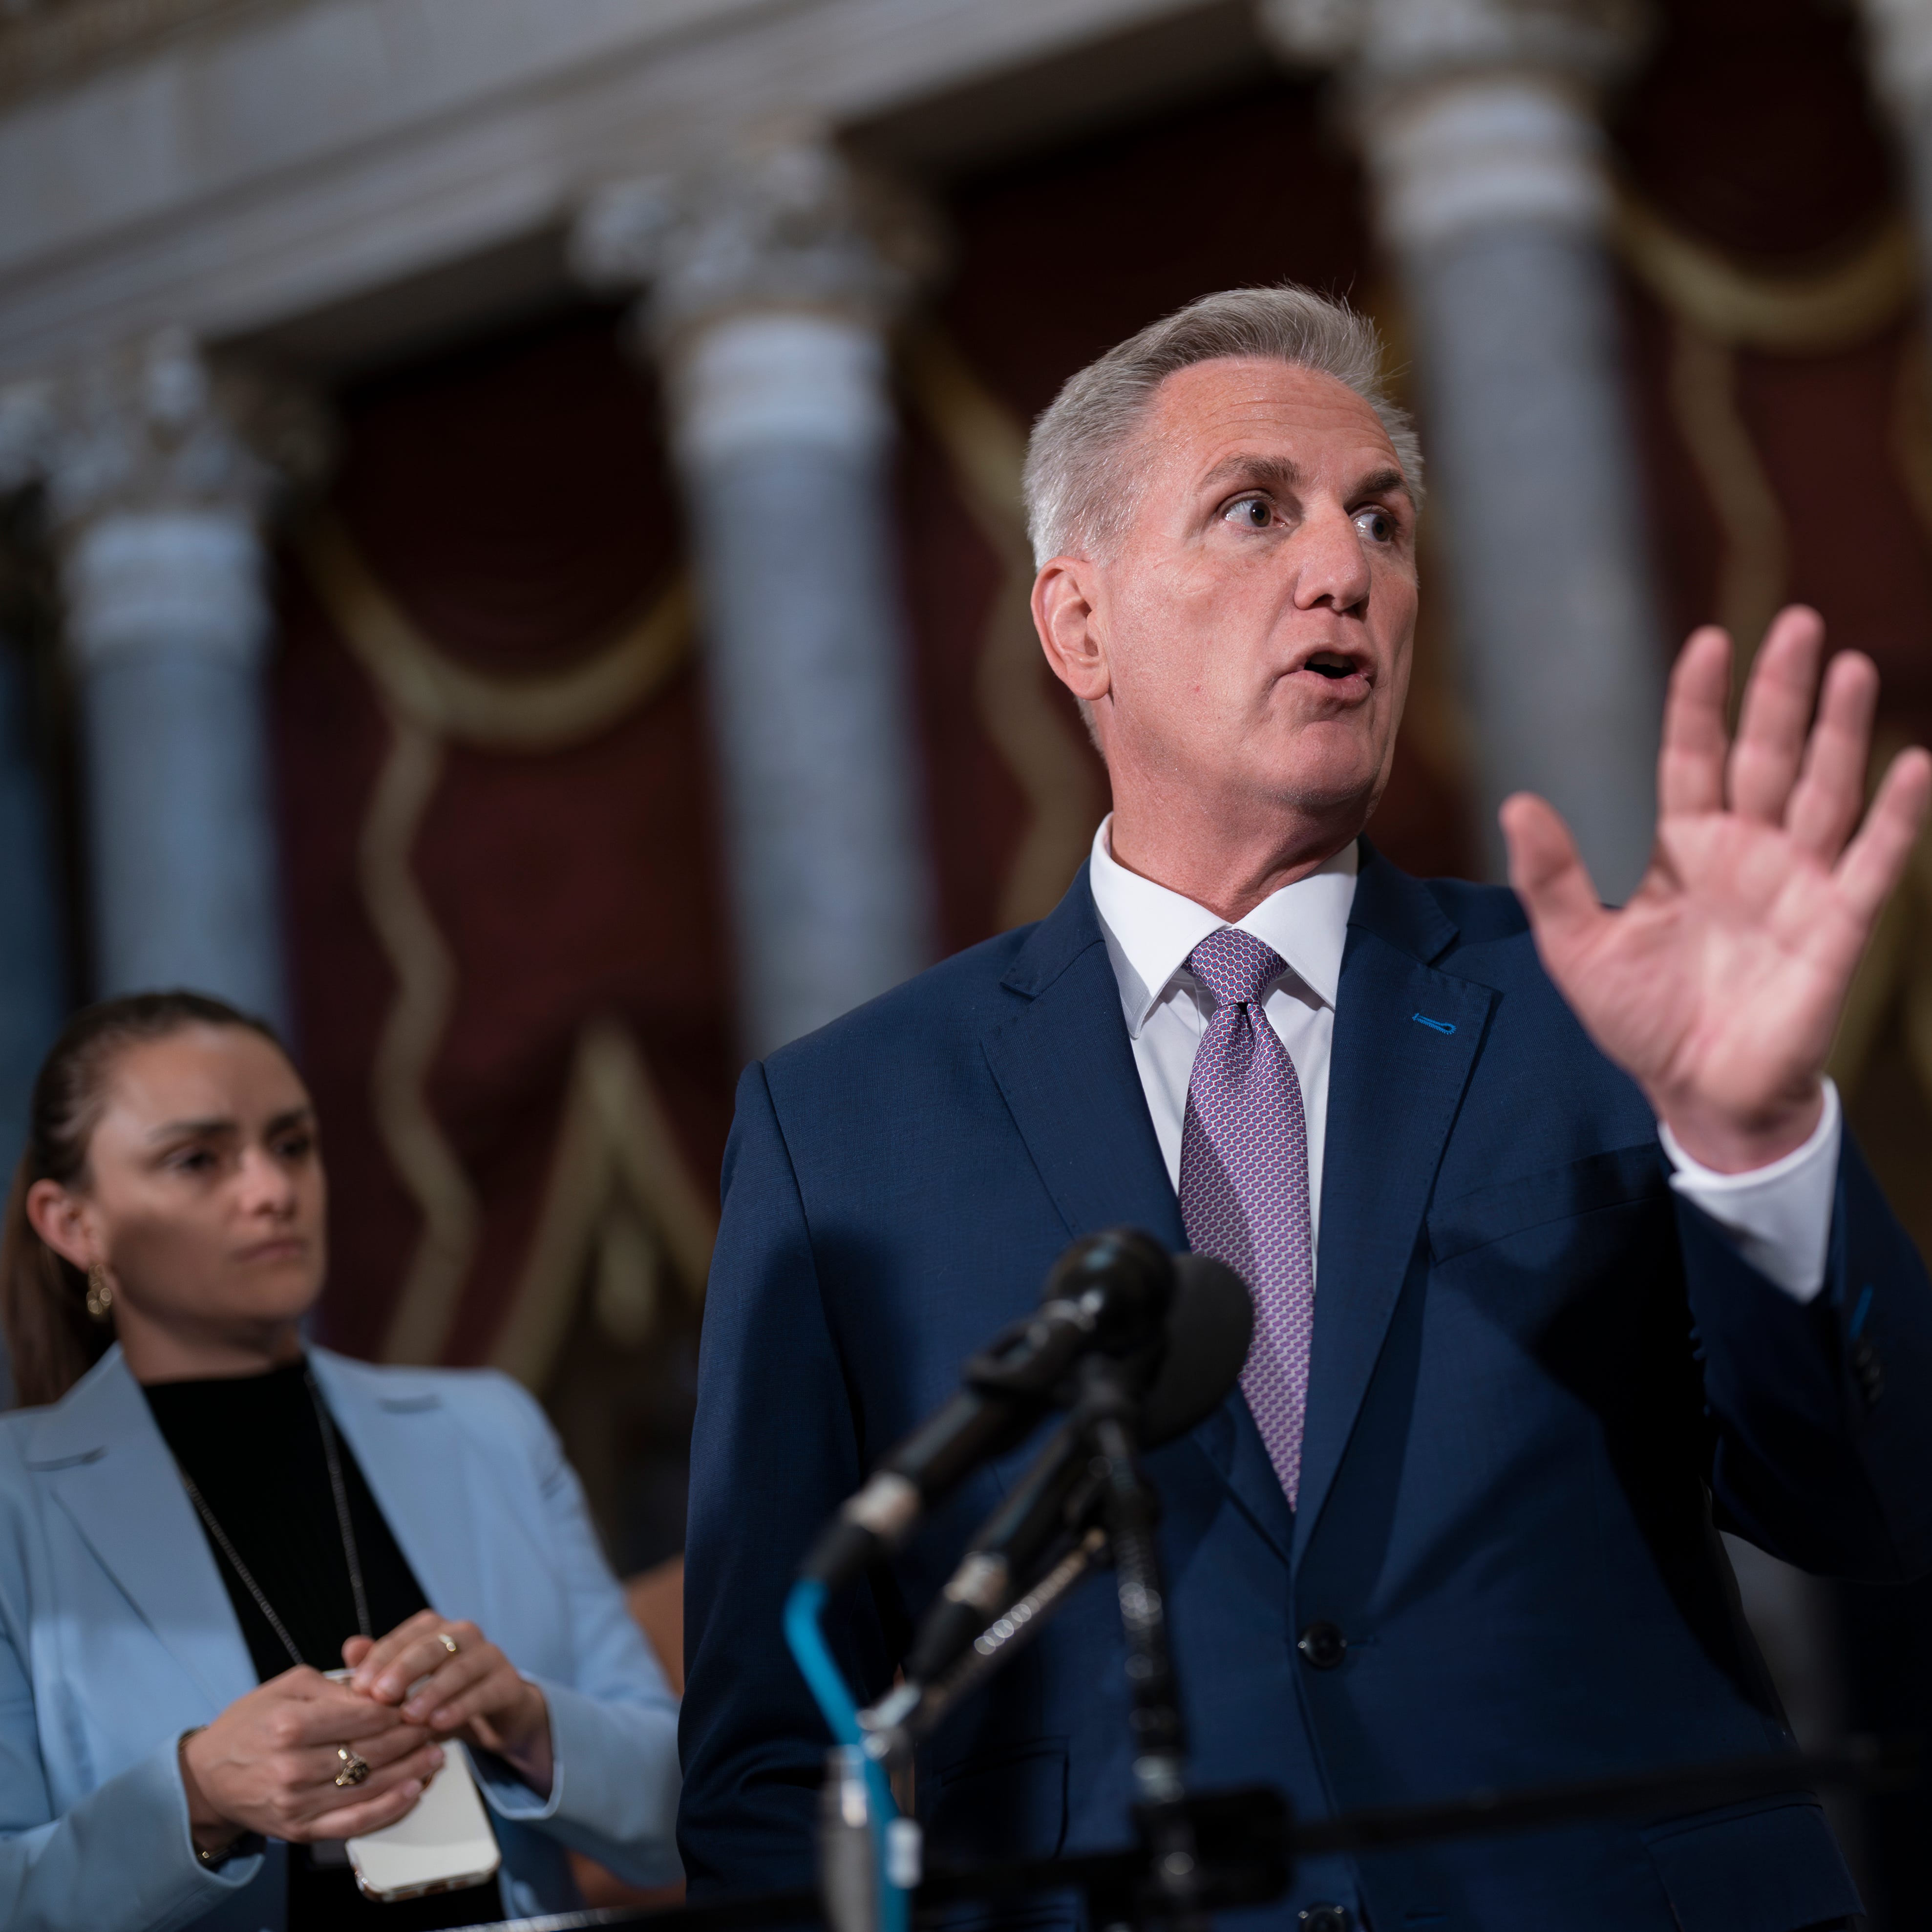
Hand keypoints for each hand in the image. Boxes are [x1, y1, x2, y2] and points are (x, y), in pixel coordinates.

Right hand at [179, 1666, 442, 1856]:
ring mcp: (296, 1804)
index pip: (365, 1717)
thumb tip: (381, 1691)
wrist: (207, 1777)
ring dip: (409, 1770)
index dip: (398, 1708)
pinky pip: (352, 1822)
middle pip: (372, 1751)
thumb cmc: (251, 1722)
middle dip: (411, 1737)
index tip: (419, 1700)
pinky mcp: (299, 1830)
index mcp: (291, 1726)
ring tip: (435, 1754)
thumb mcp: (289, 1686)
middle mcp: (293, 1768)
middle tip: (436, 1725)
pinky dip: (387, 1808)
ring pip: (369, 1785)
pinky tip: (412, 1790)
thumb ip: (336, 1687)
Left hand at [346, 1610, 552, 1796]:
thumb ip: (381, 1669)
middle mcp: (464, 1635)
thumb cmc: (440, 1697)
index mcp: (436, 1630)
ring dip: (433, 1691)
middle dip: (405, 1669)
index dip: (380, 1659)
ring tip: (410, 1715)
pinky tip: (440, 1723)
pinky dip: (461, 1707)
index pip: (405, 1636)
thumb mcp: (408, 1688)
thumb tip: (351, 1647)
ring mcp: (490, 1657)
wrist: (493, 1716)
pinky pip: (484, 1692)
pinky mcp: (508, 1684)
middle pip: (433, 1645)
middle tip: (381, 1695)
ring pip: (461, 1667)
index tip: (357, 1687)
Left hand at [1501, 606, 1931, 1171]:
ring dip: (1841, 731)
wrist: (1696, 1095)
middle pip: (1768, 755)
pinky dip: (1895, 815)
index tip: (1707, 642)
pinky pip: (1874, 861)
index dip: (1701, 703)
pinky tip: (1913, 763)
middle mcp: (1747, 852)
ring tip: (1852, 666)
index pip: (1694, 756)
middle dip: (1782, 693)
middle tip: (1799, 621)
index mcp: (1685, 849)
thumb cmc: (1640, 1021)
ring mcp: (1798, 883)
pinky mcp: (1838, 926)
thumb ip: (1550, 878)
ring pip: (1826, 790)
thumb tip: (1517, 804)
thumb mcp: (1576, 950)